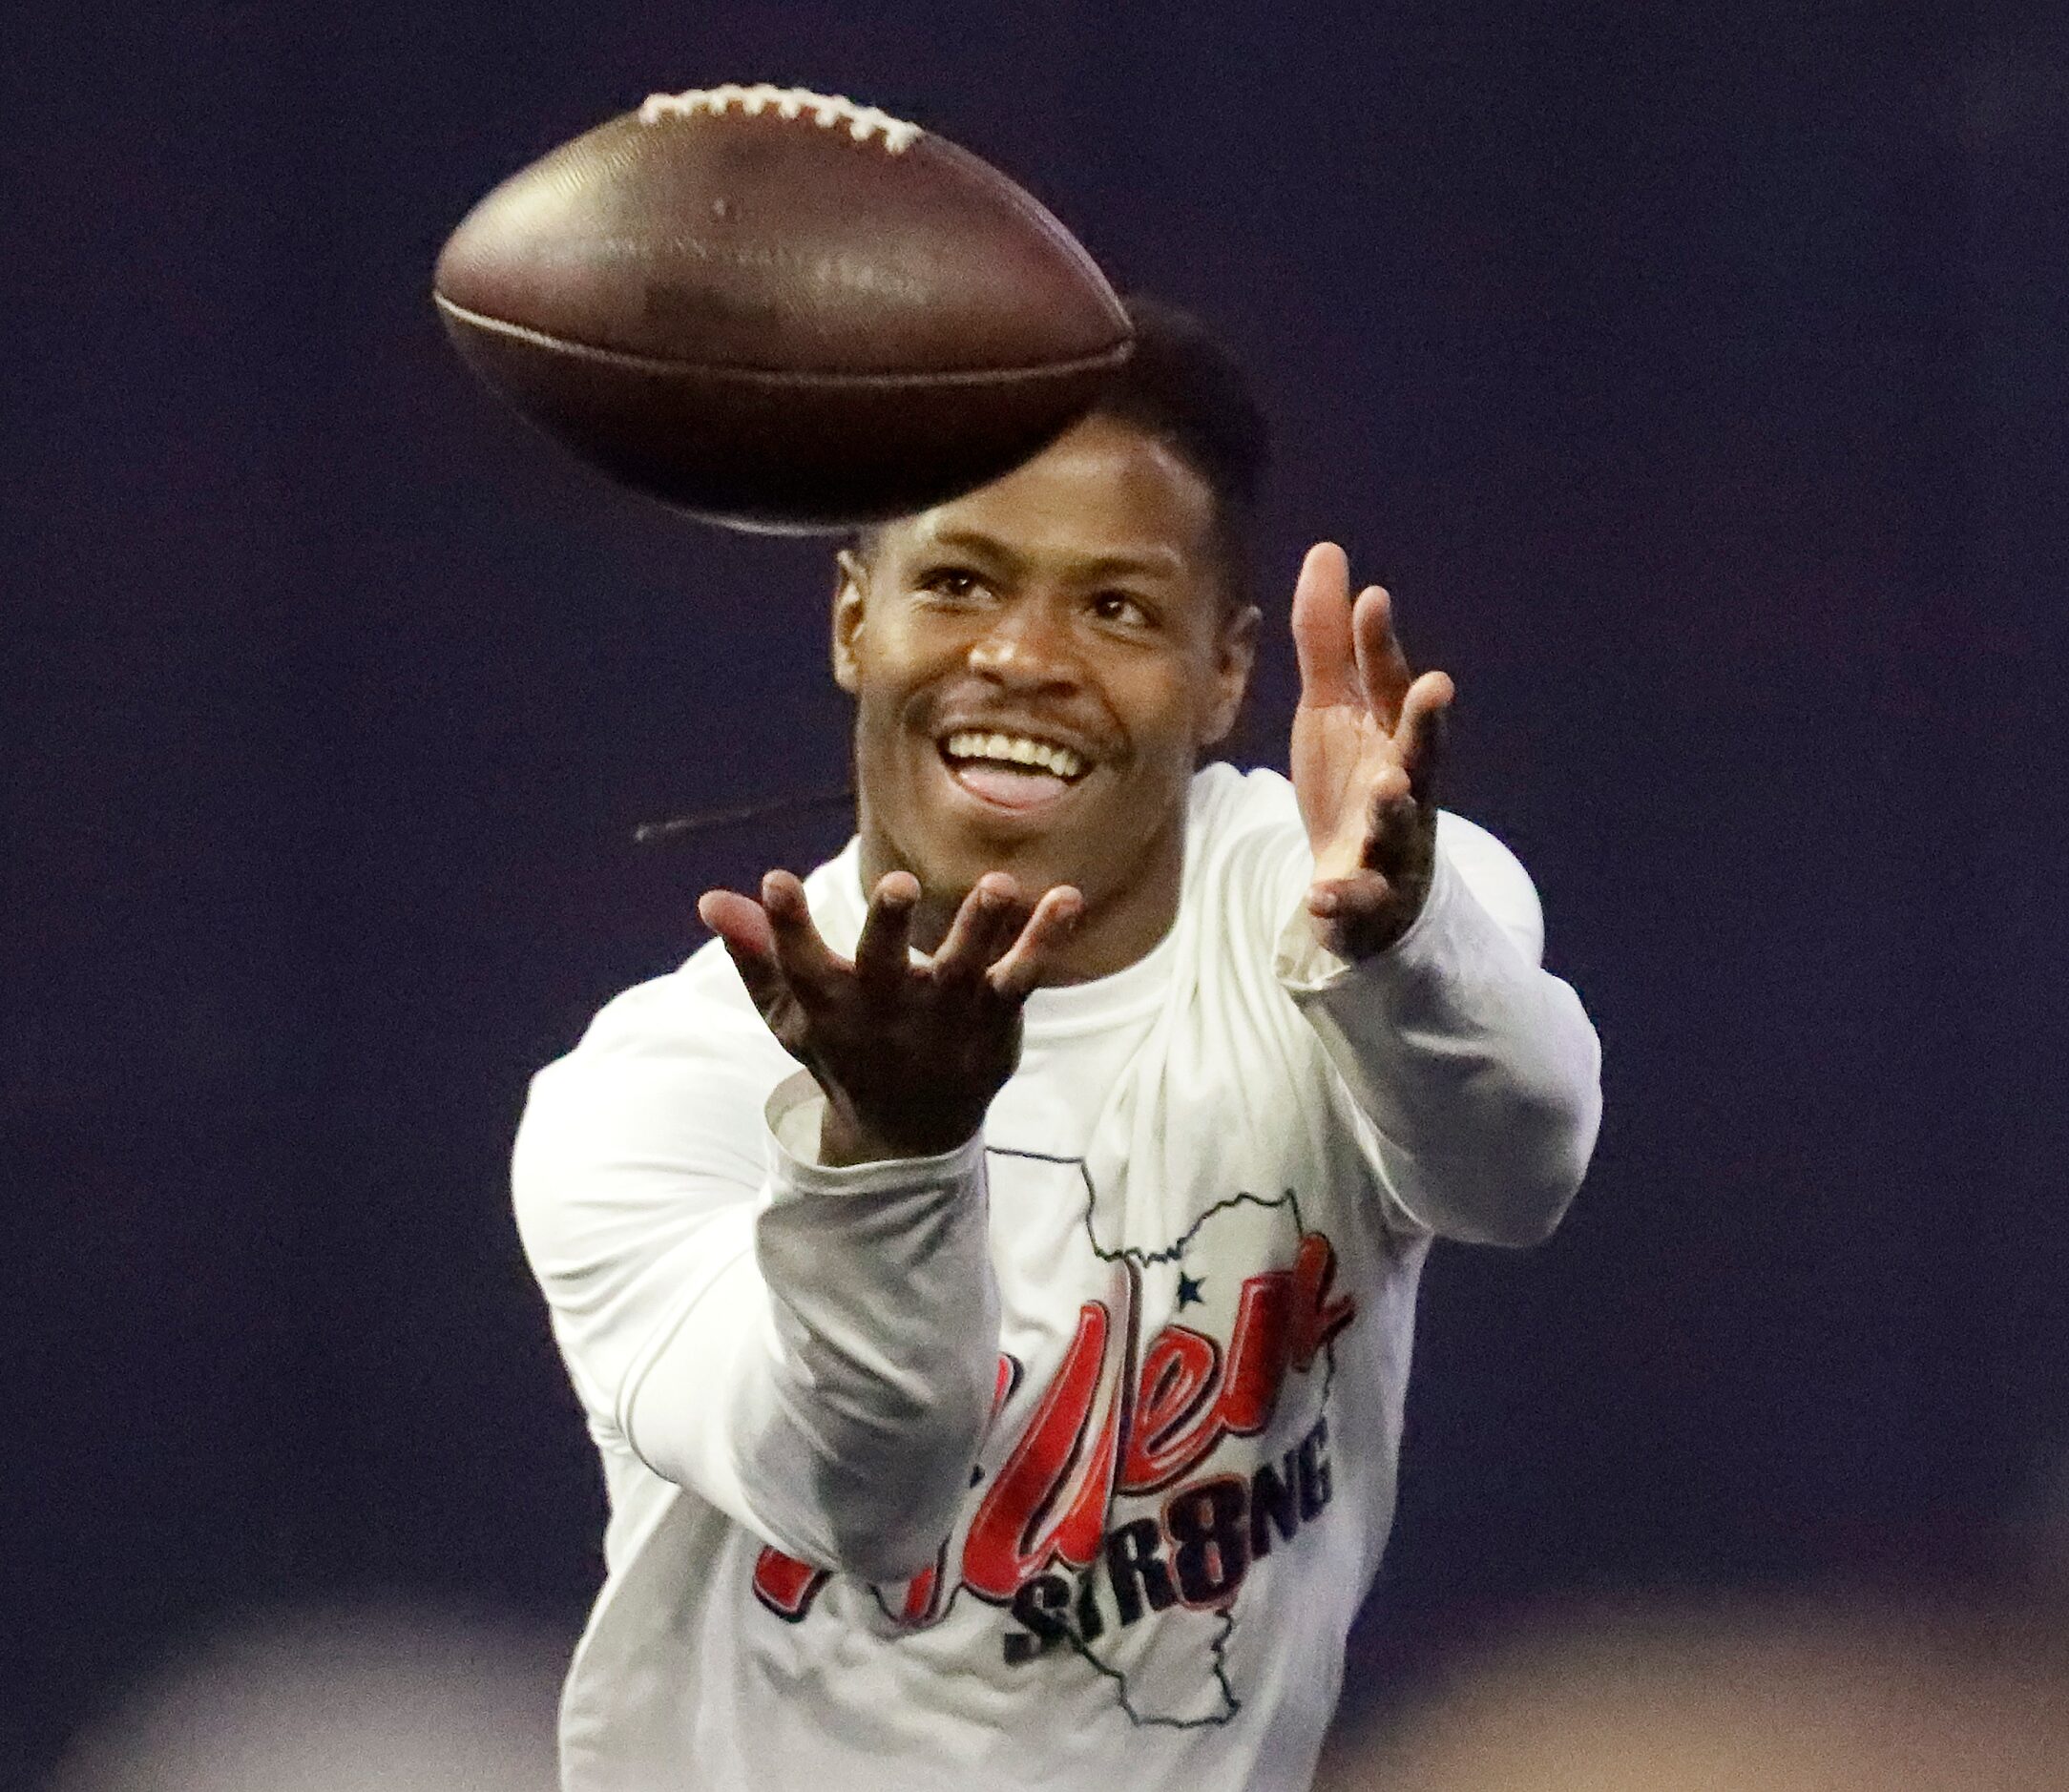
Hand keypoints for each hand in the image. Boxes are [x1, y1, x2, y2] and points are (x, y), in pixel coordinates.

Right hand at [698, 870, 1083, 1164]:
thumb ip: (757, 956)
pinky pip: (1022, 977)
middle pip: (884, 966)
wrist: (908, 1132)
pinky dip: (1044, 940)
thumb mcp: (792, 1014)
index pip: (799, 962)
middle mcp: (886, 1009)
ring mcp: (944, 1015)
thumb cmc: (843, 1053)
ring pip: (964, 969)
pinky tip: (1067, 898)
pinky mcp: (992, 1018)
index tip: (776, 880)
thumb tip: (710, 899)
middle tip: (899, 884)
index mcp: (831, 1005)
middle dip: (889, 926)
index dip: (784, 924)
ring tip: (1001, 884)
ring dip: (981, 926)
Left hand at [1289, 542, 1454, 958]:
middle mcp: (1404, 784)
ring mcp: (1392, 843)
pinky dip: (1343, 899)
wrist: (1360, 892)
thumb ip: (1327, 640)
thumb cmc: (1352, 784)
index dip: (1381, 645)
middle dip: (1426, 721)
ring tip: (1388, 785)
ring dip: (1395, 807)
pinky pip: (1357, 899)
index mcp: (1392, 734)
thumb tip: (1328, 550)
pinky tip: (1320, 897)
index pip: (1389, 685)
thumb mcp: (1330, 709)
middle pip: (1421, 751)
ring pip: (1400, 825)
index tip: (1372, 600)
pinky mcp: (1368, 897)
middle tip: (1436, 686)